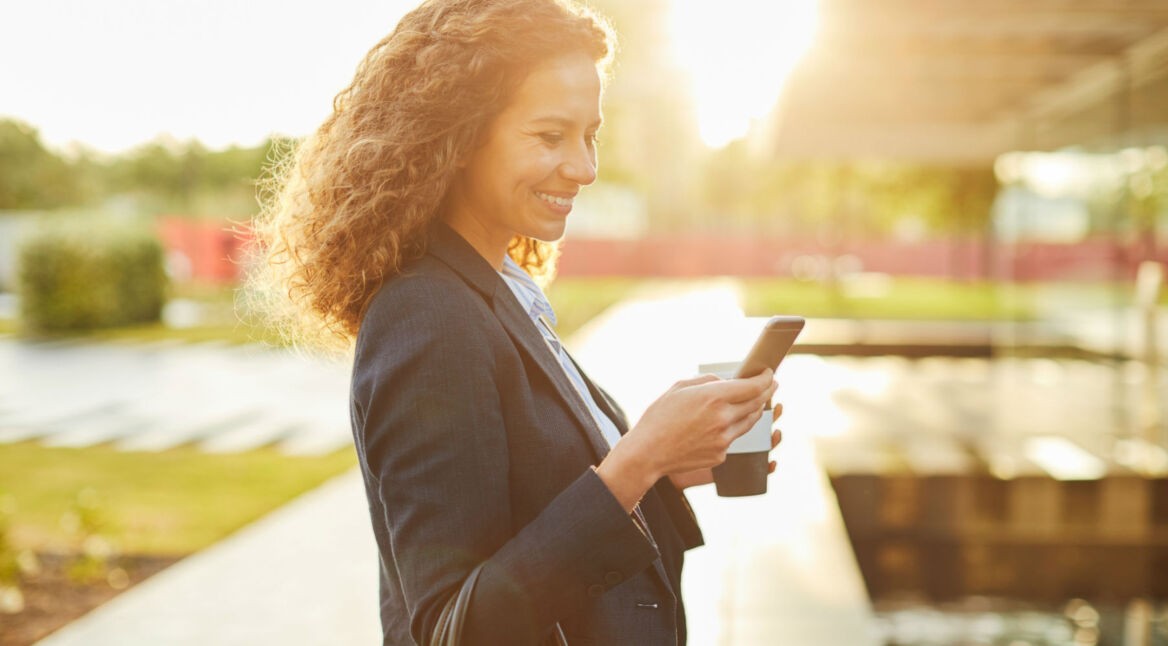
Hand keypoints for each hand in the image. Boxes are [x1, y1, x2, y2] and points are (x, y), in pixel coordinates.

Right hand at [596, 369, 775, 510]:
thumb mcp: (679, 388)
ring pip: (749, 422)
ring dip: (755, 410)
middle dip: (767, 392)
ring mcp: (724, 439)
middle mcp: (723, 418)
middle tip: (771, 385)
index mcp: (713, 397)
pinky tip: (723, 424)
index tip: (769, 374)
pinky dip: (732, 428)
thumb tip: (726, 381)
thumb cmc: (659, 417)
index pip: (753, 386)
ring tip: (755, 401)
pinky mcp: (721, 455)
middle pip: (757, 404)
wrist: (648, 453)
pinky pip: (733, 438)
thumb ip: (707, 381)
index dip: (766, 379)